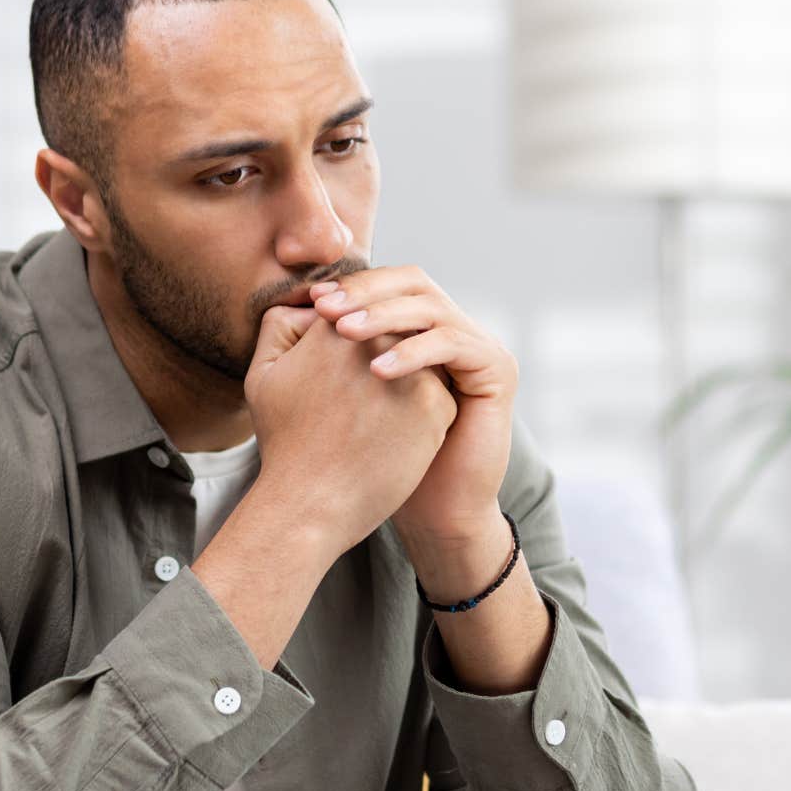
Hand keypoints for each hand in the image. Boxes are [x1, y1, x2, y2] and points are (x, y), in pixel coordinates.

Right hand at [242, 304, 456, 555]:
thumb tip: (311, 303)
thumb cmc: (285, 443)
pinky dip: (422, 414)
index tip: (342, 377)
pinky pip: (439, 395)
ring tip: (377, 419)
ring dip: (409, 382)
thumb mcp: (264, 374)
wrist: (312, 503)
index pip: (362, 311)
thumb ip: (280, 325)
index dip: (353, 340)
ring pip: (421, 362)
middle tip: (361, 401)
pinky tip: (394, 439)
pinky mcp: (437, 405)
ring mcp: (414, 371)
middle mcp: (380, 339)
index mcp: (337, 325)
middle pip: (395, 334)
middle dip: (384, 360)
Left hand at [308, 266, 517, 542]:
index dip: (352, 286)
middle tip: (326, 308)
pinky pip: (453, 344)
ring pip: (431, 308)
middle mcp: (454, 329)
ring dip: (383, 316)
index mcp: (423, 329)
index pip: (389, 284)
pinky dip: (413, 352)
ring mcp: (479, 346)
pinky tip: (376, 371)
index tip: (311, 299)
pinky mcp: (497, 369)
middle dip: (367, 291)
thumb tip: (294, 306)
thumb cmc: (383, 458)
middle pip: (414, 282)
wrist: (433, 508)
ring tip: (343, 332)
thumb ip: (331, 350)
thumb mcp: (350, 395)